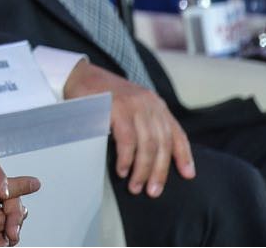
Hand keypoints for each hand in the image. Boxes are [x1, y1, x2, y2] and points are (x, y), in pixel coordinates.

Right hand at [64, 61, 194, 196]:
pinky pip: (127, 140)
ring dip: (142, 170)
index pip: (176, 133)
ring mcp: (133, 104)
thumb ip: (144, 122)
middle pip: (162, 143)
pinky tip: (122, 170)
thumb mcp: (132, 105)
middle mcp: (149, 103)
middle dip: (159, 172)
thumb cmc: (103, 95)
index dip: (184, 156)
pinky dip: (126, 159)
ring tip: (135, 185)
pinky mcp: (116, 108)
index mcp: (155, 104)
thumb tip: (154, 155)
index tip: (187, 175)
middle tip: (153, 191)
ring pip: (147, 145)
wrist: (78, 75)